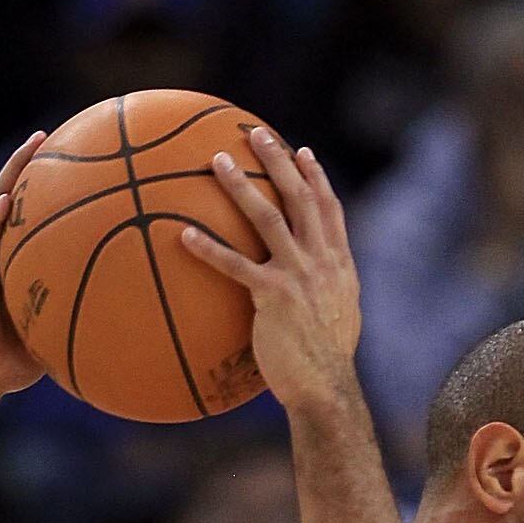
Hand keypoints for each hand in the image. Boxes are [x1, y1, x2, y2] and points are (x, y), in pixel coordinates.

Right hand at [0, 131, 48, 405]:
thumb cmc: (7, 365)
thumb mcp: (50, 333)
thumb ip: (75, 316)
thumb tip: (122, 319)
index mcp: (11, 261)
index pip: (28, 214)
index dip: (44, 187)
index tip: (70, 160)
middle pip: (10, 195)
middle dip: (27, 163)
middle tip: (50, 135)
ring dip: (12, 173)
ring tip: (33, 145)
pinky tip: (7, 201)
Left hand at [184, 127, 361, 415]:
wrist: (326, 388)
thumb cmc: (325, 362)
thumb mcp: (339, 316)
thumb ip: (327, 290)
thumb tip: (312, 285)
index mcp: (338, 264)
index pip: (329, 208)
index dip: (316, 177)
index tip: (302, 151)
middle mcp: (321, 261)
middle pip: (299, 198)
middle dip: (278, 161)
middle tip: (255, 134)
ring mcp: (299, 276)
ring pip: (268, 217)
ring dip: (240, 187)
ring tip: (216, 163)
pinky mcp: (274, 296)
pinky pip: (235, 265)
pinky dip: (209, 248)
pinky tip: (183, 234)